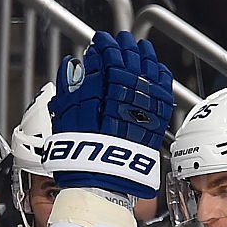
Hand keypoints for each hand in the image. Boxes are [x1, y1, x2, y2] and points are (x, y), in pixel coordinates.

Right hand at [45, 30, 173, 198]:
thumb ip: (70, 89)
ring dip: (145, 58)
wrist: (99, 187)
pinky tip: (158, 70)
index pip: (105, 61)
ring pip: (147, 77)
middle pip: (128, 65)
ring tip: (141, 48)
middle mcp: (122, 102)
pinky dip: (160, 80)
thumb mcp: (65, 120)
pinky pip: (162, 97)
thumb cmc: (79, 157)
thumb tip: (72, 65)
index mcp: (99, 97)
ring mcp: (141, 114)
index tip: (100, 42)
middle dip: (124, 48)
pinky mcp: (153, 126)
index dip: (104, 48)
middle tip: (120, 39)